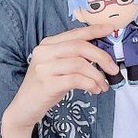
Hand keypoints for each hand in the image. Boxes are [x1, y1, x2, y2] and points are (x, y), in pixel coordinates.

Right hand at [1, 24, 118, 137]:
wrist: (24, 108)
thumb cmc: (45, 86)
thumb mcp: (56, 67)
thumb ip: (72, 57)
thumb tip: (101, 55)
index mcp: (47, 44)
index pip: (75, 33)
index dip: (94, 30)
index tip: (110, 29)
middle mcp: (44, 52)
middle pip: (79, 47)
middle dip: (101, 57)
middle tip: (113, 69)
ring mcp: (44, 68)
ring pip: (80, 64)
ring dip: (97, 75)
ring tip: (102, 85)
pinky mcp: (47, 84)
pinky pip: (76, 80)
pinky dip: (90, 84)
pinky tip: (94, 90)